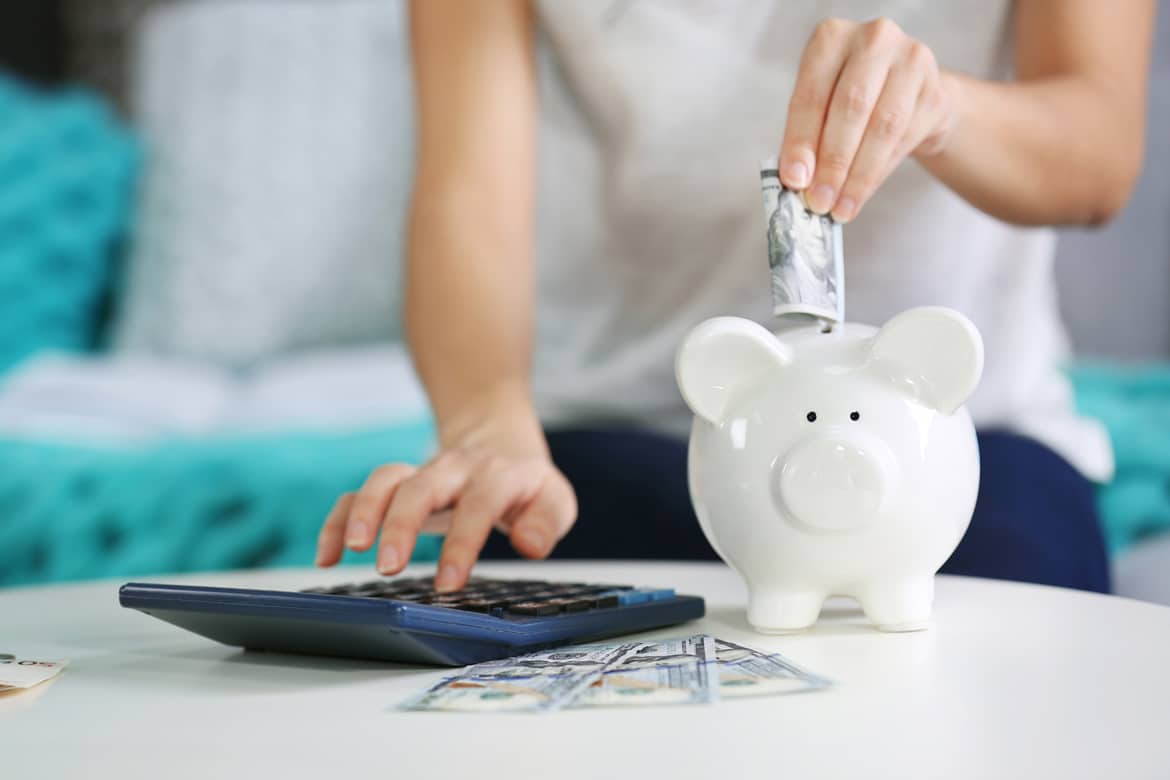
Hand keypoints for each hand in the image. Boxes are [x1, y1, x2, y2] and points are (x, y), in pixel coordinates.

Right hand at [314, 411, 576, 590]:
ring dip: (364, 512)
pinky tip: (326, 555)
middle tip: (388, 566)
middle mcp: (454, 470)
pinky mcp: (396, 484)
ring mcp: (421, 473)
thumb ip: (546, 522)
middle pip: (422, 487)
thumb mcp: (553, 500)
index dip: (462, 543)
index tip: (447, 584)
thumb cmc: (525, 483)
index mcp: (497, 476)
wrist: (497, 438)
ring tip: (350, 550)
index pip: (478, 505)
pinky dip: (338, 520)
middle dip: (401, 524)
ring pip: (385, 480)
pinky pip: (360, 495)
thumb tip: (529, 545)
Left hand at [778, 18, 956, 222]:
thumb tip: (798, 181)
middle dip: (832, 163)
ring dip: (858, 175)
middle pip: (851, 108)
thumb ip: (807, 137)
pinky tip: (862, 194)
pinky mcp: (936, 91)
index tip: (795, 180)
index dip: (801, 142)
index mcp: (832, 38)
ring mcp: (911, 61)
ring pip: (883, 127)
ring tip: (840, 207)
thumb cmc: (852, 99)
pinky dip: (879, 173)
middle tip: (819, 201)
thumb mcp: (821, 107)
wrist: (907, 92)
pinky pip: (905, 140)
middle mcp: (874, 40)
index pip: (812, 95)